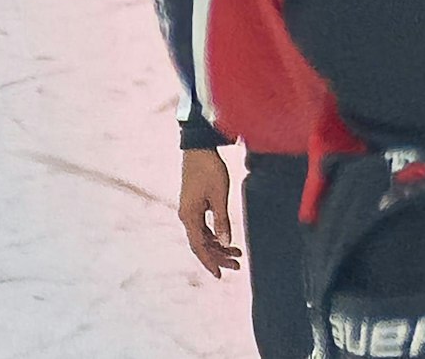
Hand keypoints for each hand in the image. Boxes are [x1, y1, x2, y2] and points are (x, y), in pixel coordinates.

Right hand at [179, 148, 240, 276]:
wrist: (199, 148)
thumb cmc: (209, 169)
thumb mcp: (219, 196)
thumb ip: (222, 220)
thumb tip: (224, 243)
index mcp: (190, 216)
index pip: (199, 247)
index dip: (210, 262)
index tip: (220, 275)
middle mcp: (186, 216)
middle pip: (202, 244)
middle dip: (218, 257)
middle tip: (237, 265)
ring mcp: (189, 211)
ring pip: (203, 236)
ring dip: (219, 246)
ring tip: (237, 254)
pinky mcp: (194, 204)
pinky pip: (203, 227)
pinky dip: (215, 234)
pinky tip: (227, 239)